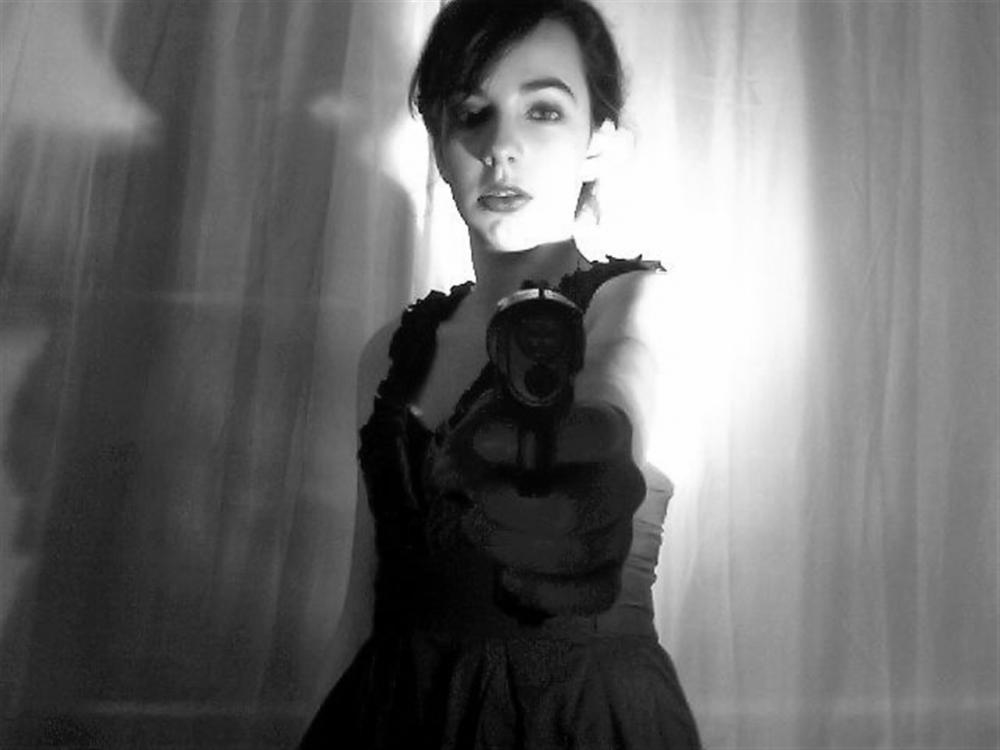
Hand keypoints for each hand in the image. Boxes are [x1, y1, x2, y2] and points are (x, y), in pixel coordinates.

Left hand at [425, 391, 644, 615]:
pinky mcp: (611, 571)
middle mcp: (624, 483)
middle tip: (475, 503)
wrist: (544, 473)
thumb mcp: (497, 422)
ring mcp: (621, 531)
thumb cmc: (523, 443)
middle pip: (573, 512)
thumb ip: (475, 436)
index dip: (545, 442)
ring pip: (576, 555)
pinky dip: (545, 592)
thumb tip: (451, 475)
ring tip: (480, 531)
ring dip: (513, 549)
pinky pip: (593, 596)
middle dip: (508, 513)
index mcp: (608, 432)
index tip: (484, 443)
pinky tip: (511, 576)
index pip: (595, 435)